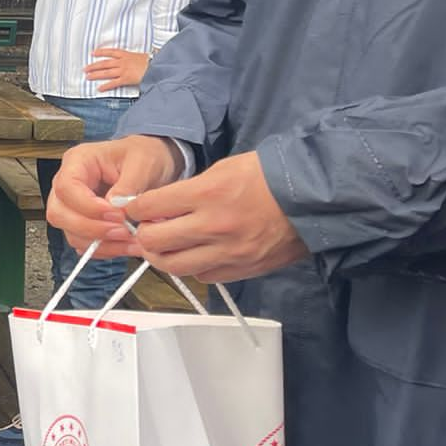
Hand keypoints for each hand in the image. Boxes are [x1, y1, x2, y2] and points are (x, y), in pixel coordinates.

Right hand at [46, 135, 182, 258]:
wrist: (152, 165)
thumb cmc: (144, 157)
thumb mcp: (142, 163)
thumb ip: (128, 185)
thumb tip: (115, 208)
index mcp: (77, 162)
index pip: (66, 188)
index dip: (88, 206)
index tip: (117, 215)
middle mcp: (68, 184)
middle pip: (59, 214)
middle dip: (90, 228)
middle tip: (123, 232)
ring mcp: (72, 206)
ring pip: (69, 232)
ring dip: (100, 243)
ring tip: (132, 242)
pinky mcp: (83, 223)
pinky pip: (84, 243)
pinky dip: (104, 249)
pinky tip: (127, 246)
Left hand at [84, 47, 150, 90]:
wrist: (157, 66)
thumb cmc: (152, 61)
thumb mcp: (141, 56)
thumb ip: (132, 58)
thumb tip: (130, 61)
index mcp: (126, 54)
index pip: (110, 52)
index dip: (101, 52)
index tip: (93, 53)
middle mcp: (122, 61)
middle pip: (104, 63)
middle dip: (94, 66)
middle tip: (85, 69)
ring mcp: (123, 70)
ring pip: (106, 72)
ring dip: (95, 75)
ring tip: (88, 77)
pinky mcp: (126, 79)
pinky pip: (113, 83)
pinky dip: (105, 86)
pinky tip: (99, 88)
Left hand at [123, 151, 309, 282]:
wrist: (312, 198)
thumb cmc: (267, 177)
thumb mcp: (222, 169)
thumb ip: (188, 190)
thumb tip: (158, 207)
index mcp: (207, 193)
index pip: (149, 206)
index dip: (134, 208)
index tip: (133, 209)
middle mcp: (213, 225)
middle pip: (155, 241)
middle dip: (142, 235)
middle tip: (144, 229)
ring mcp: (229, 251)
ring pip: (174, 266)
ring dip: (161, 257)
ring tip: (162, 247)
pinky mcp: (243, 269)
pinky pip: (204, 276)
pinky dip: (193, 268)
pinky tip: (195, 255)